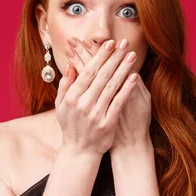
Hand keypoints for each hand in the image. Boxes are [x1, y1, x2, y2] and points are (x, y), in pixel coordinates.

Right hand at [55, 38, 138, 155]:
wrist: (79, 151)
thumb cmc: (70, 125)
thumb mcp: (61, 105)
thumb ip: (65, 85)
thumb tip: (71, 66)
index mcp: (72, 97)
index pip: (88, 72)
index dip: (99, 57)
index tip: (109, 44)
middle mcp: (84, 104)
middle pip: (102, 76)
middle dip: (114, 58)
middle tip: (124, 44)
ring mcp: (96, 114)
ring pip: (112, 86)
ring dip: (123, 69)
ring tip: (132, 56)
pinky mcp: (108, 123)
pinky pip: (119, 102)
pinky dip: (127, 89)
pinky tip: (134, 77)